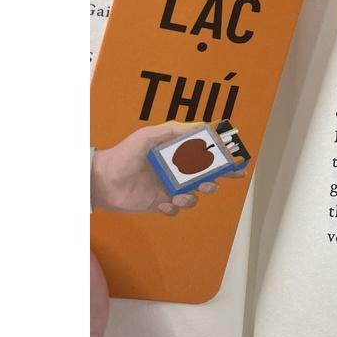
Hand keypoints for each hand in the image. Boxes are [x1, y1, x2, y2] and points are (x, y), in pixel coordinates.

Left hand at [91, 121, 242, 215]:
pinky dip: (173, 208)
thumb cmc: (123, 153)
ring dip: (194, 195)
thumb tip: (200, 127)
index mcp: (176, 154)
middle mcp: (175, 171)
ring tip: (182, 195)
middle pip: (206, 176)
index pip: (204, 154)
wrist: (101, 179)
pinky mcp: (158, 204)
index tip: (235, 159)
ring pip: (194, 195)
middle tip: (218, 180)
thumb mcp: (148, 135)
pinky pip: (175, 210)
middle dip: (217, 179)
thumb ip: (173, 131)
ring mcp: (168, 188)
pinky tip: (162, 203)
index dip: (221, 157)